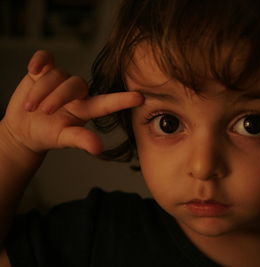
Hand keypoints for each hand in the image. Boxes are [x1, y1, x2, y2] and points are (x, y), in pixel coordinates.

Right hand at [0, 50, 142, 155]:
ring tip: (31, 108)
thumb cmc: (49, 134)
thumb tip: (98, 149)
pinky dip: (39, 62)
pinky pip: (45, 58)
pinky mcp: (43, 71)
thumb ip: (81, 140)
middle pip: (75, 84)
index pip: (108, 103)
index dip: (123, 100)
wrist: (24, 128)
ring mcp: (60, 79)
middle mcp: (77, 92)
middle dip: (58, 96)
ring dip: (41, 90)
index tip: (140, 98)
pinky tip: (34, 70)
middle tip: (44, 111)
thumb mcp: (64, 138)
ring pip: (56, 74)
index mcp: (87, 108)